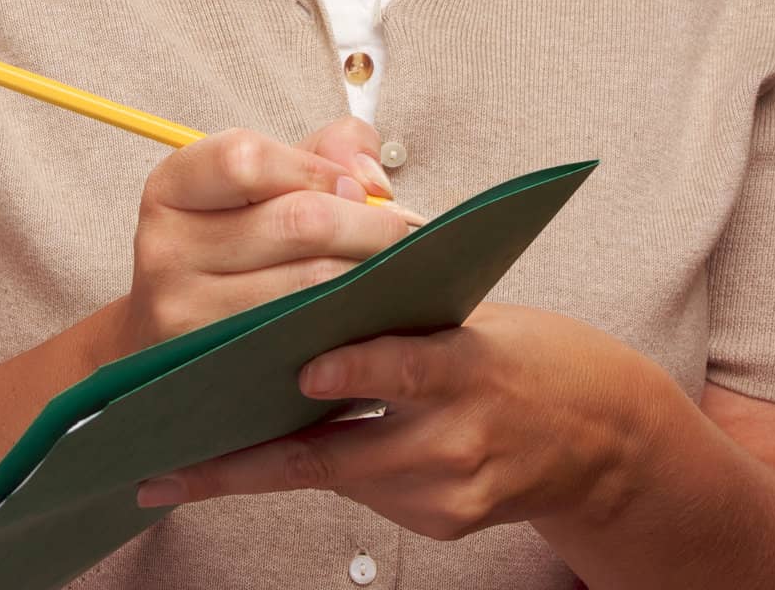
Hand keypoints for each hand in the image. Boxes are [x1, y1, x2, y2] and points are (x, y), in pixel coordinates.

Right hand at [118, 116, 416, 353]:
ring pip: (311, 284)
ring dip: (370, 273)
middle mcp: (165, 249)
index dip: (316, 168)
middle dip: (369, 223)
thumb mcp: (267, 180)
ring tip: (392, 268)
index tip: (355, 187)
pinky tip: (368, 309)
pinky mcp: (216, 367)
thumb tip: (372, 178)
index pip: (246, 159)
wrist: (176, 331)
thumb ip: (326, 150)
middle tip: (399, 231)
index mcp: (172, 187)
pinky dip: (351, 319)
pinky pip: (308, 337)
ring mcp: (184, 314)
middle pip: (297, 222)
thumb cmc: (240, 238)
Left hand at [135, 301, 668, 540]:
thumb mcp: (475, 310)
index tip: (299, 371)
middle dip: (247, 464)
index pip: (405, 367)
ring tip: (194, 457)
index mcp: (471, 368)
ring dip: (272, 461)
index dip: (353, 372)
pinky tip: (277, 450)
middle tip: (171, 466)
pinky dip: (324, 468)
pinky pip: (365, 494)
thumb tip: (323, 249)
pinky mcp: (444, 525)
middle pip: (341, 455)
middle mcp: (459, 441)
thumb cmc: (526, 352)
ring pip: (340, 476)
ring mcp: (449, 494)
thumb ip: (400, 295)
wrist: (602, 436)